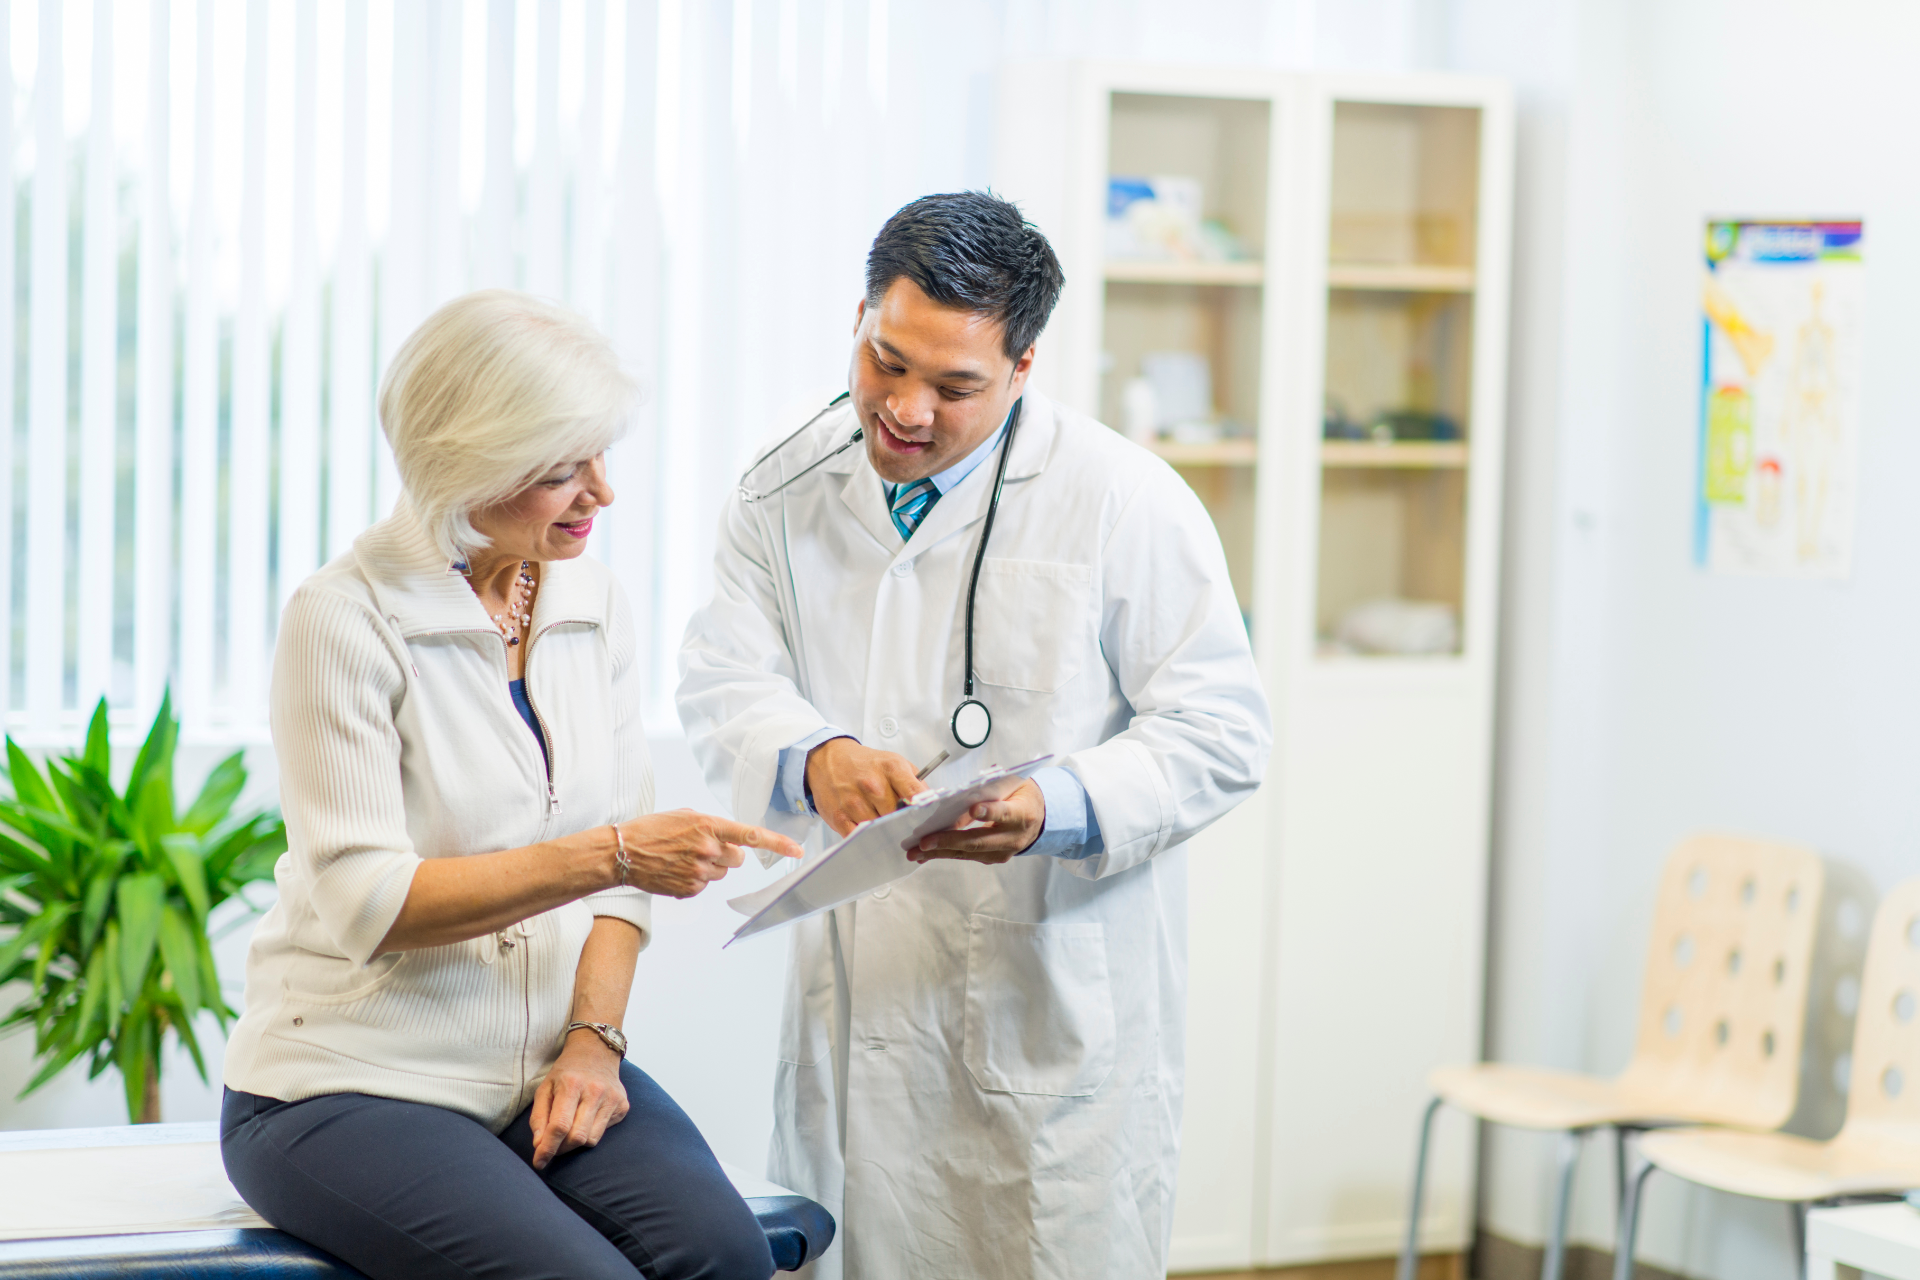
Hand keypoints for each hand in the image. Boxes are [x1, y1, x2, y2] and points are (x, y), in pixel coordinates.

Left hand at [529, 1031, 628, 1169]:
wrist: (596, 1051)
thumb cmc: (566, 1072)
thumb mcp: (545, 1088)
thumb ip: (539, 1117)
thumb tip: (539, 1145)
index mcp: (572, 1084)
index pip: (559, 1126)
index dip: (548, 1148)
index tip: (539, 1162)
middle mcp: (596, 1091)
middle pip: (577, 1137)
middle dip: (561, 1148)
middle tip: (553, 1146)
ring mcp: (612, 1098)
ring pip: (592, 1140)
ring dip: (576, 1143)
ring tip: (568, 1132)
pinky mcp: (623, 1105)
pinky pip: (603, 1133)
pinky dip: (591, 1133)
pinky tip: (587, 1118)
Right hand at [614, 810, 802, 897]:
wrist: (622, 852)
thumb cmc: (652, 829)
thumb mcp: (685, 815)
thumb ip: (713, 825)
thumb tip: (731, 840)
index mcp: (709, 826)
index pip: (751, 835)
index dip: (777, 843)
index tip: (797, 850)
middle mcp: (708, 849)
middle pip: (738, 859)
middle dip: (726, 855)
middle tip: (702, 848)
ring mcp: (699, 872)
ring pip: (721, 874)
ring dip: (709, 867)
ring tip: (682, 858)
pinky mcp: (690, 889)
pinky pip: (705, 886)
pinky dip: (694, 880)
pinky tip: (675, 870)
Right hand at [805, 737, 927, 836]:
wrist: (828, 758)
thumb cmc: (865, 763)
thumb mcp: (894, 763)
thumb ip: (915, 783)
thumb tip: (934, 805)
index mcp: (891, 768)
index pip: (915, 793)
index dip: (925, 810)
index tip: (930, 821)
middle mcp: (872, 784)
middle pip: (898, 817)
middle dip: (905, 825)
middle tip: (909, 830)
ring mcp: (853, 801)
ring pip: (879, 830)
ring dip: (886, 834)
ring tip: (889, 831)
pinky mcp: (838, 816)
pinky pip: (858, 836)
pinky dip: (866, 839)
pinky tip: (870, 834)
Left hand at [907, 779, 1044, 864]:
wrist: (1041, 817)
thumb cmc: (1022, 795)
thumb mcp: (1012, 785)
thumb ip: (991, 788)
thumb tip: (960, 794)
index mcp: (1022, 814)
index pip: (1004, 813)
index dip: (989, 812)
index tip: (973, 809)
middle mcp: (1014, 837)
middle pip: (979, 840)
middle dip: (949, 841)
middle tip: (924, 841)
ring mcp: (1004, 851)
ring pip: (969, 852)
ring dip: (940, 852)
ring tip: (915, 852)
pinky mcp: (995, 858)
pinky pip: (968, 856)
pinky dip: (946, 853)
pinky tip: (926, 852)